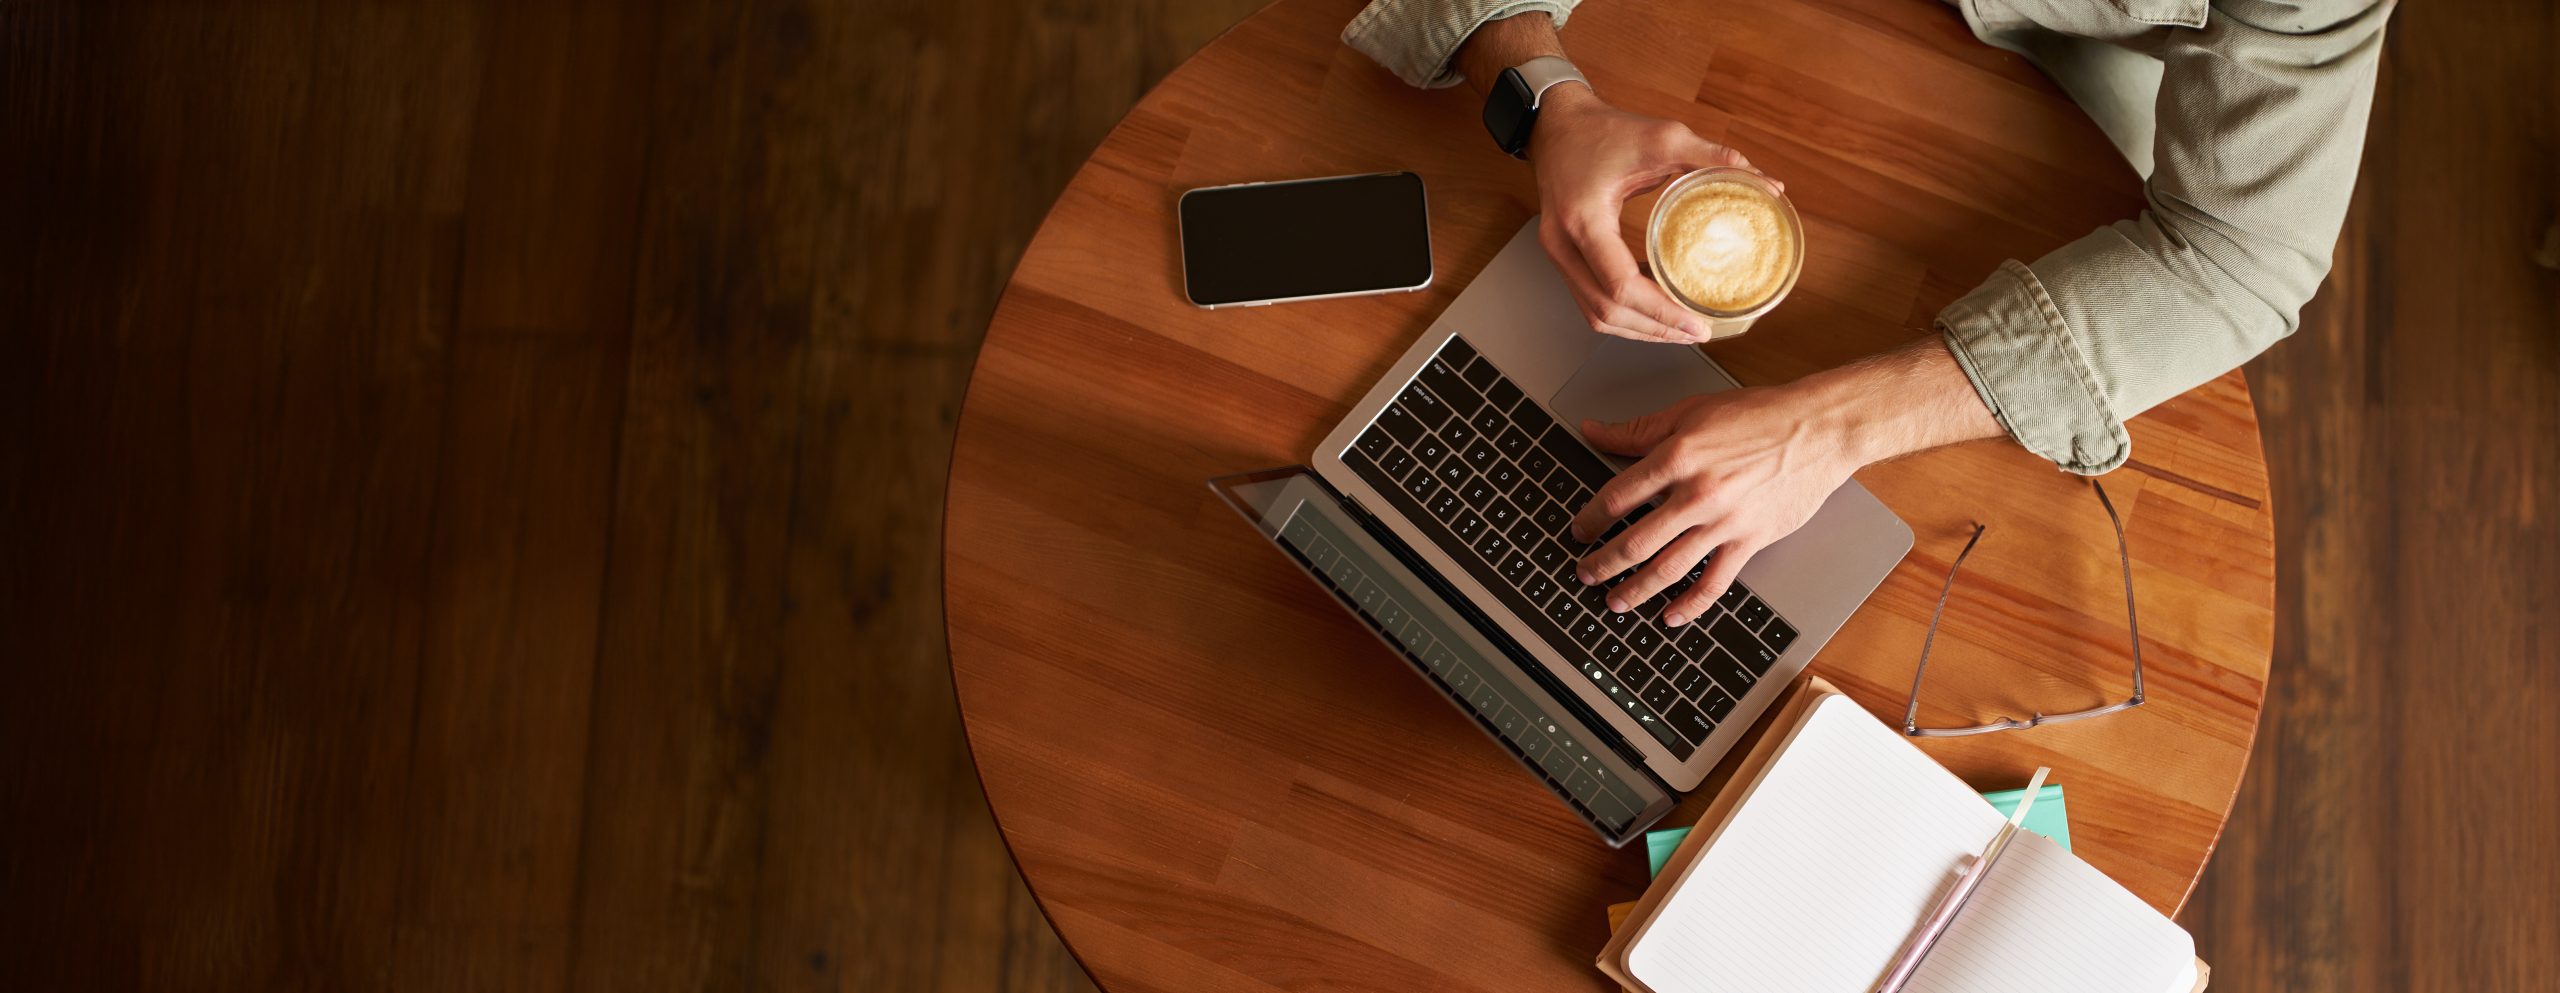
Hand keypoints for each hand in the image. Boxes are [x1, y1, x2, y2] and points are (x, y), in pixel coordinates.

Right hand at [1528, 88, 1767, 344]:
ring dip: (1638, 329)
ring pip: (1595, 315)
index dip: (1661, 312)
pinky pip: (1589, 301)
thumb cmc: (1602, 130)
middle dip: (1655, 330)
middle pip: (1606, 311)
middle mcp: (1563, 244)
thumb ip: (1711, 158)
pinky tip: (1653, 312)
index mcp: (1584, 218)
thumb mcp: (1661, 137)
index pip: (1621, 285)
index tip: (1696, 323)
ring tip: (1678, 331)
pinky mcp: (1562, 258)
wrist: (1557, 125)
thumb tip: (1766, 183)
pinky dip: (1623, 314)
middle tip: (1696, 332)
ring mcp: (1557, 254)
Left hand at [1566, 385, 1855, 625]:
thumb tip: (1593, 430)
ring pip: (1669, 567)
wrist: (1817, 430)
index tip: (1579, 530)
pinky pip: (1715, 582)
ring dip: (1636, 590)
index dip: (1591, 518)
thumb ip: (1638, 429)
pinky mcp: (1750, 540)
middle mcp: (1697, 493)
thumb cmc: (1758, 415)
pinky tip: (1670, 616)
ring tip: (1614, 602)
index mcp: (1676, 456)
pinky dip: (1690, 604)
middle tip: (1585, 573)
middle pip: (1636, 540)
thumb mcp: (1690, 411)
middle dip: (1603, 563)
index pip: (1618, 496)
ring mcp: (1724, 521)